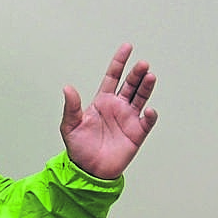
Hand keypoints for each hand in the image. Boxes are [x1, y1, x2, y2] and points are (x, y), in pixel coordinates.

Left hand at [60, 43, 157, 178]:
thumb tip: (67, 87)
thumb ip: (71, 107)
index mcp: (102, 101)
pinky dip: (149, 115)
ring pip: (141, 98)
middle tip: (142, 64)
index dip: (120, 62)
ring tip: (150, 76)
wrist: (88, 170)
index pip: (113, 76)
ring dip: (146, 87)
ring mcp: (128, 119)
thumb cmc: (78, 147)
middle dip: (136, 73)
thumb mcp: (70, 125)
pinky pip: (146, 122)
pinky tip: (148, 110)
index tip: (127, 47)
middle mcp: (117, 107)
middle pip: (130, 85)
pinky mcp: (136, 133)